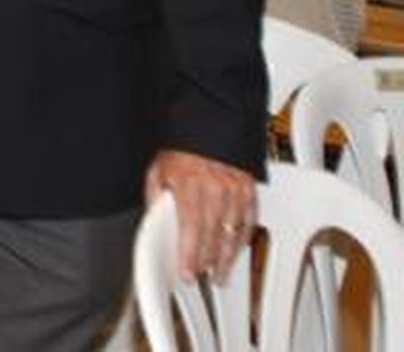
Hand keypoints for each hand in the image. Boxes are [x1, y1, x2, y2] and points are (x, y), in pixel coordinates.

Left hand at [144, 150, 256, 281]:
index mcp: (189, 184)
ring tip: (219, 273)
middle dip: (206, 261)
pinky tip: (235, 251)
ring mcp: (235, 190)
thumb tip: (155, 223)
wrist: (209, 127)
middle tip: (201, 277)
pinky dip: (242, 240)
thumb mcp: (158, 170)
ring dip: (226, 257)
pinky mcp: (249, 190)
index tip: (187, 272)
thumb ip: (155, 198)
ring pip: (233, 232)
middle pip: (212, 235)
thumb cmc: (181, 150)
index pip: (190, 228)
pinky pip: (249, 222)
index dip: (190, 254)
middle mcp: (215, 188)